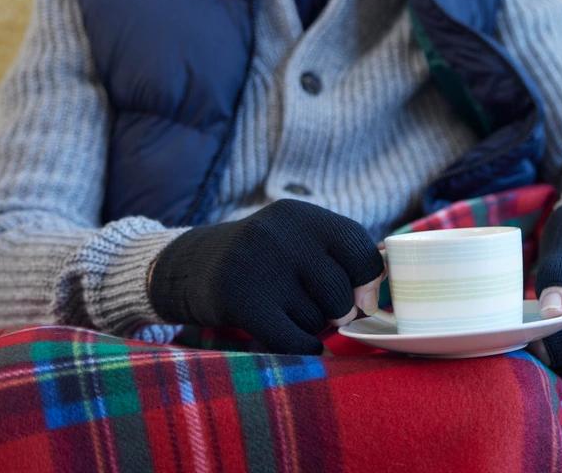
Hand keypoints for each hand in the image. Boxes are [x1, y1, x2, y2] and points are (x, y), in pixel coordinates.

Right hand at [148, 199, 384, 353]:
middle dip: (336, 310)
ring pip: (317, 319)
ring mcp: (259, 265)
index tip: (362, 297)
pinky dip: (300, 347)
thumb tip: (374, 301)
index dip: (369, 281)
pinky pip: (295, 341)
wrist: (188, 266)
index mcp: (301, 215)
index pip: (361, 250)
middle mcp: (281, 234)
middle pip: (341, 292)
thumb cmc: (262, 259)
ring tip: (284, 310)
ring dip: (308, 326)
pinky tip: (288, 337)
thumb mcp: (296, 240)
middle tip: (314, 307)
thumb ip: (340, 258)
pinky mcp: (241, 300)